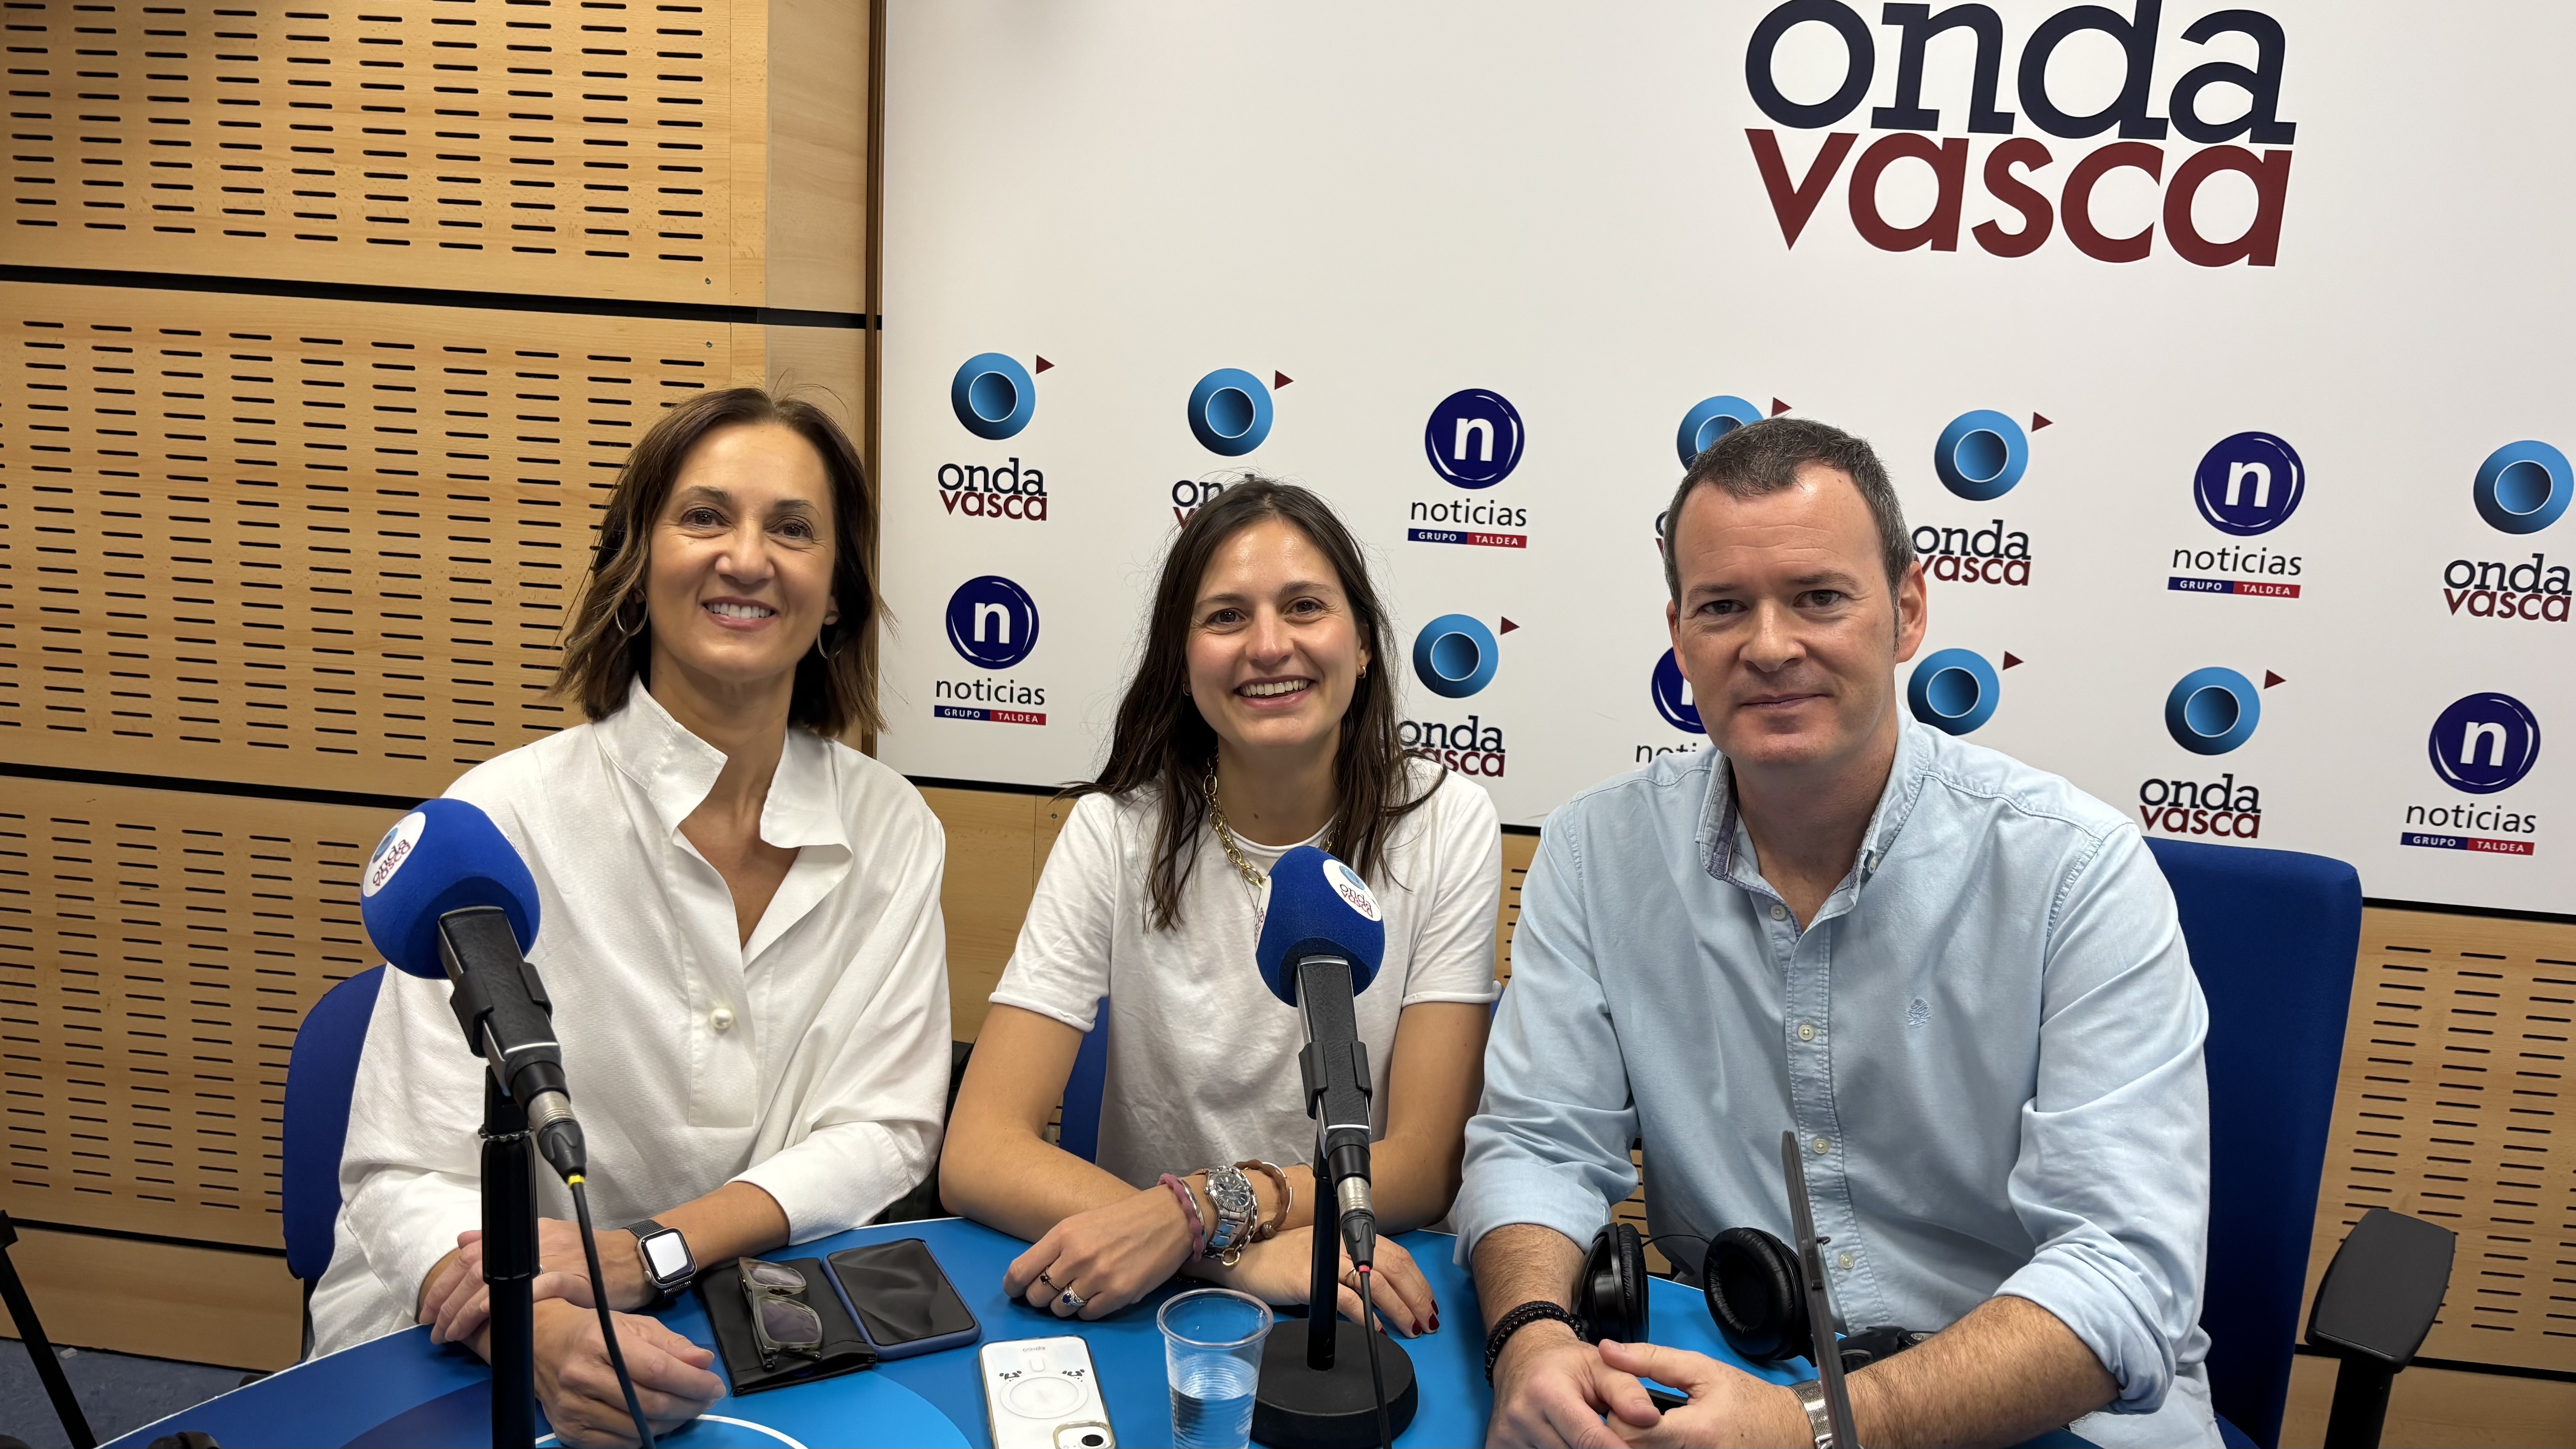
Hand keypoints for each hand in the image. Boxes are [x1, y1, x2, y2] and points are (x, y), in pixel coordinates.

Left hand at [419, 1223, 649, 1347]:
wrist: (630, 1259)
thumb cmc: (588, 1253)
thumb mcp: (545, 1236)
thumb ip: (503, 1240)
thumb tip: (462, 1239)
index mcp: (524, 1234)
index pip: (470, 1255)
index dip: (444, 1284)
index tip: (429, 1311)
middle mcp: (532, 1243)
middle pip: (475, 1270)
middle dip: (448, 1303)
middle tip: (435, 1329)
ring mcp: (550, 1260)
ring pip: (497, 1282)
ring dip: (468, 1311)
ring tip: (453, 1334)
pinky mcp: (570, 1277)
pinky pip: (533, 1290)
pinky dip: (509, 1303)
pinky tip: (492, 1319)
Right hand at [531, 1298, 723, 1447]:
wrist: (539, 1344)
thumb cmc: (592, 1331)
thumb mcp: (632, 1325)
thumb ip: (670, 1344)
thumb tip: (704, 1362)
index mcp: (600, 1342)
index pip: (657, 1370)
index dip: (693, 1382)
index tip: (715, 1385)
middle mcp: (582, 1376)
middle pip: (649, 1404)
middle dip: (689, 1405)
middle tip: (707, 1399)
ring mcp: (573, 1408)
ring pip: (638, 1428)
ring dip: (672, 1422)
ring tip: (686, 1408)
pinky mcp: (569, 1431)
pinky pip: (619, 1443)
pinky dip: (645, 1435)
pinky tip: (657, 1421)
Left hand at [1002, 1185, 1194, 1319]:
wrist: (1169, 1218)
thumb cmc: (1124, 1220)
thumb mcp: (1082, 1223)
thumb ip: (1056, 1248)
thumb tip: (1032, 1277)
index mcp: (1064, 1234)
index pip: (1020, 1270)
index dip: (1013, 1287)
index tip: (1016, 1291)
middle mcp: (1077, 1255)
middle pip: (1038, 1294)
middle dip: (1040, 1298)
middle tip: (1051, 1294)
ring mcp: (1099, 1276)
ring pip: (1060, 1309)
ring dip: (1064, 1307)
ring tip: (1078, 1294)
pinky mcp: (1119, 1294)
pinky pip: (1087, 1315)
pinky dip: (1087, 1311)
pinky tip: (1097, 1297)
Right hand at [1209, 1230, 1439, 1336]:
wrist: (1242, 1258)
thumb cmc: (1279, 1259)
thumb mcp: (1322, 1255)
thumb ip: (1349, 1266)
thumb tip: (1381, 1293)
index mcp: (1346, 1236)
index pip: (1395, 1254)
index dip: (1417, 1279)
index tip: (1428, 1301)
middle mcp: (1339, 1244)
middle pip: (1391, 1266)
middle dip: (1416, 1295)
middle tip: (1428, 1320)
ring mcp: (1324, 1260)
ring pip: (1374, 1282)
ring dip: (1398, 1308)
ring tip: (1411, 1328)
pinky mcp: (1307, 1280)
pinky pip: (1345, 1299)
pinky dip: (1366, 1316)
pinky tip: (1378, 1330)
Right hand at [1486, 1319, 1659, 1448]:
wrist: (1521, 1357)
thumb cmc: (1565, 1364)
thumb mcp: (1602, 1366)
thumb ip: (1628, 1391)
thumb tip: (1650, 1419)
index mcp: (1547, 1392)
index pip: (1589, 1439)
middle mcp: (1521, 1416)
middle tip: (1611, 1439)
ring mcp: (1506, 1436)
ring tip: (1585, 1436)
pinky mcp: (1497, 1447)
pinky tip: (1565, 1441)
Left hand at [1595, 1340, 1810, 1447]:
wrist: (1784, 1430)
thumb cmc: (1748, 1401)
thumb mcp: (1701, 1369)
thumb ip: (1652, 1360)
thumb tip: (1610, 1351)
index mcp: (1696, 1432)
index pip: (1631, 1432)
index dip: (1617, 1414)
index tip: (1622, 1400)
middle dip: (1623, 1430)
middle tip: (1630, 1412)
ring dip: (1635, 1442)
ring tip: (1644, 1424)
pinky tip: (1657, 1438)